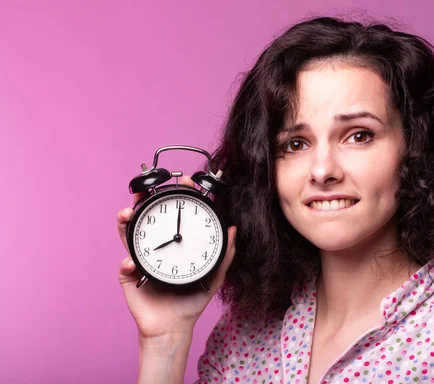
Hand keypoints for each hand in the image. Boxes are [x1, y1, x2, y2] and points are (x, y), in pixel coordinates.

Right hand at [117, 175, 236, 340]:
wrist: (174, 326)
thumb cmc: (192, 300)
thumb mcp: (214, 275)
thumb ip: (225, 253)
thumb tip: (234, 229)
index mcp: (175, 243)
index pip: (174, 214)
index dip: (177, 196)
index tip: (184, 181)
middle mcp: (156, 246)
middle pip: (147, 218)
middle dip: (143, 201)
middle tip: (144, 191)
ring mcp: (141, 259)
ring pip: (129, 234)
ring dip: (125, 221)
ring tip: (127, 213)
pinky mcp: (130, 276)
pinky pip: (125, 265)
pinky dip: (128, 262)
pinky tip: (133, 263)